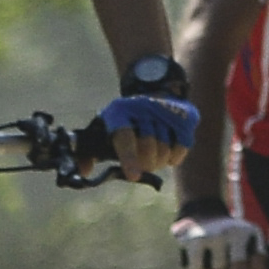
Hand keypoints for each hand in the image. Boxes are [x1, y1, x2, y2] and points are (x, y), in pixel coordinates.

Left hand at [88, 63, 194, 183]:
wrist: (152, 92)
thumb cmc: (122, 122)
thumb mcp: (102, 130)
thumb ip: (88, 154)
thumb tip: (84, 173)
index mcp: (118, 112)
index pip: (124, 136)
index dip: (129, 158)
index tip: (133, 177)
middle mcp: (142, 107)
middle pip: (147, 147)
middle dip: (145, 163)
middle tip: (143, 165)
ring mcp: (165, 110)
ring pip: (165, 150)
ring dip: (159, 161)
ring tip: (153, 156)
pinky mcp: (184, 116)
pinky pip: (183, 146)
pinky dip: (175, 157)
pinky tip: (168, 155)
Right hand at [170, 214, 258, 268]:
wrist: (201, 213)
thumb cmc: (228, 238)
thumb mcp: (246, 243)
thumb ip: (253, 264)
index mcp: (251, 233)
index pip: (259, 263)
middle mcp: (234, 232)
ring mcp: (213, 235)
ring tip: (213, 263)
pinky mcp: (193, 240)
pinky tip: (200, 260)